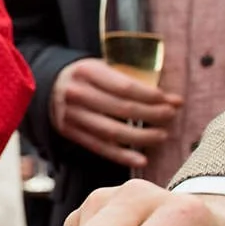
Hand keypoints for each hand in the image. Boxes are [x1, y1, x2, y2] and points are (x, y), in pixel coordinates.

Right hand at [51, 59, 183, 168]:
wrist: (51, 87)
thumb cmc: (89, 76)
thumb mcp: (104, 66)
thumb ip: (132, 79)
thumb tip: (172, 100)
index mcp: (87, 71)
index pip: (126, 87)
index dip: (153, 97)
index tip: (172, 101)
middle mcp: (76, 93)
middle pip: (122, 109)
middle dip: (153, 115)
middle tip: (171, 117)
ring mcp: (71, 115)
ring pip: (112, 132)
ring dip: (142, 137)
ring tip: (162, 136)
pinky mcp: (70, 132)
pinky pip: (99, 148)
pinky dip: (122, 156)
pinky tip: (141, 159)